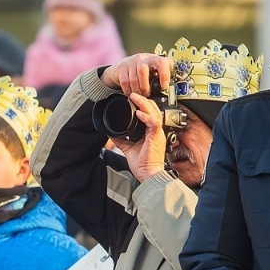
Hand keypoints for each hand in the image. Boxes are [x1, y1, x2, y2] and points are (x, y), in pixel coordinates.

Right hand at [100, 53, 172, 98]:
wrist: (124, 65)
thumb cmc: (142, 69)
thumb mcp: (154, 69)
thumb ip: (162, 74)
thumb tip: (172, 85)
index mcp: (153, 59)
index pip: (161, 62)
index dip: (164, 74)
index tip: (164, 86)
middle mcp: (142, 59)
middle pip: (143, 70)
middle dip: (145, 85)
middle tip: (147, 94)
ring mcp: (130, 63)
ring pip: (133, 78)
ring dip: (137, 90)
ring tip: (140, 95)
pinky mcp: (121, 69)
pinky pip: (124, 82)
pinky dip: (128, 90)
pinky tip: (131, 93)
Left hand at [100, 54, 170, 183]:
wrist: (149, 175)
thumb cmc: (143, 165)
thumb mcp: (128, 149)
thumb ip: (121, 140)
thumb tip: (110, 133)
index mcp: (152, 132)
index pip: (150, 113)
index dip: (143, 105)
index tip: (132, 99)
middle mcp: (156, 131)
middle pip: (153, 109)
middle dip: (143, 100)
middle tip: (132, 94)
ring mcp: (158, 133)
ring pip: (154, 112)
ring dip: (144, 104)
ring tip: (134, 97)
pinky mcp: (157, 137)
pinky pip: (153, 123)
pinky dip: (146, 116)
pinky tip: (138, 112)